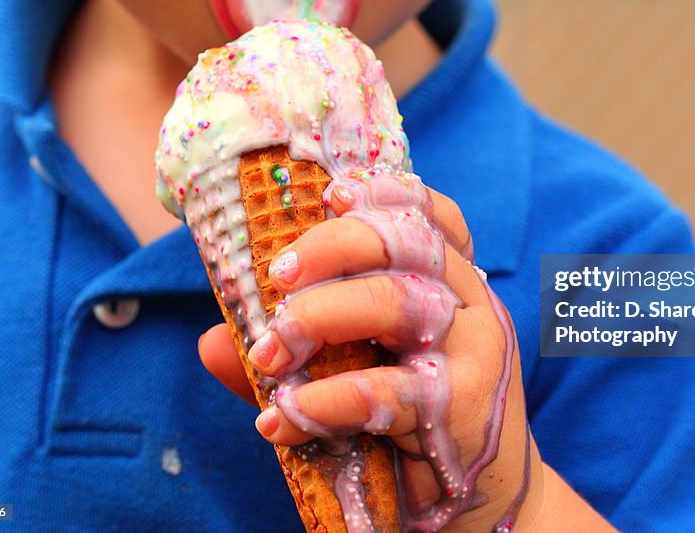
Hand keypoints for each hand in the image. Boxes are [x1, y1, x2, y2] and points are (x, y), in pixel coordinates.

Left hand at [199, 182, 540, 531]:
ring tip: (270, 356)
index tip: (328, 196)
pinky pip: (389, 391)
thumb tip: (215, 340)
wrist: (480, 505)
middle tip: (276, 279)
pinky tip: (283, 418)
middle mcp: (471, 304)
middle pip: (406, 242)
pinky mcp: (465, 410)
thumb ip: (296, 354)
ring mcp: (475, 353)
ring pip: (396, 302)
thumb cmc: (413, 425)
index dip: (382, 193)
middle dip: (330, 247)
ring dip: (318, 318)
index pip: (430, 215)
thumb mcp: (360, 375)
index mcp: (453, 283)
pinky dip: (326, 400)